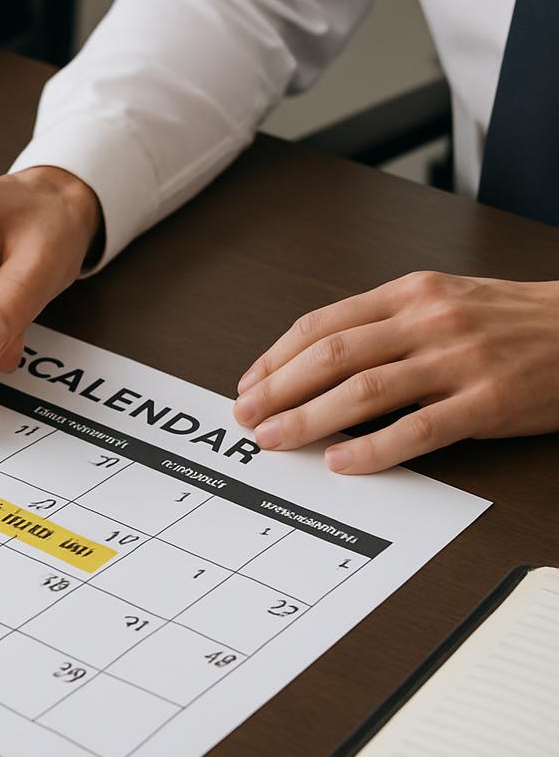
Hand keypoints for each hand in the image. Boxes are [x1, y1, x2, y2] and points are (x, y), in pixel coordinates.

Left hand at [232, 272, 558, 473]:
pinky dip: (372, 448)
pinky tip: (341, 461)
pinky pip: (416, 430)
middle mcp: (426, 321)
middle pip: (331, 355)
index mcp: (409, 294)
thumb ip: (382, 324)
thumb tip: (316, 361)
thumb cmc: (507, 320)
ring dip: (309, 418)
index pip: (322, 324)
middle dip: (278, 389)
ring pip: (363, 391)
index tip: (250, 384)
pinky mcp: (485, 403)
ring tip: (276, 439)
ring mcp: (456, 361)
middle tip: (248, 417)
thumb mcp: (441, 301)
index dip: (277, 358)